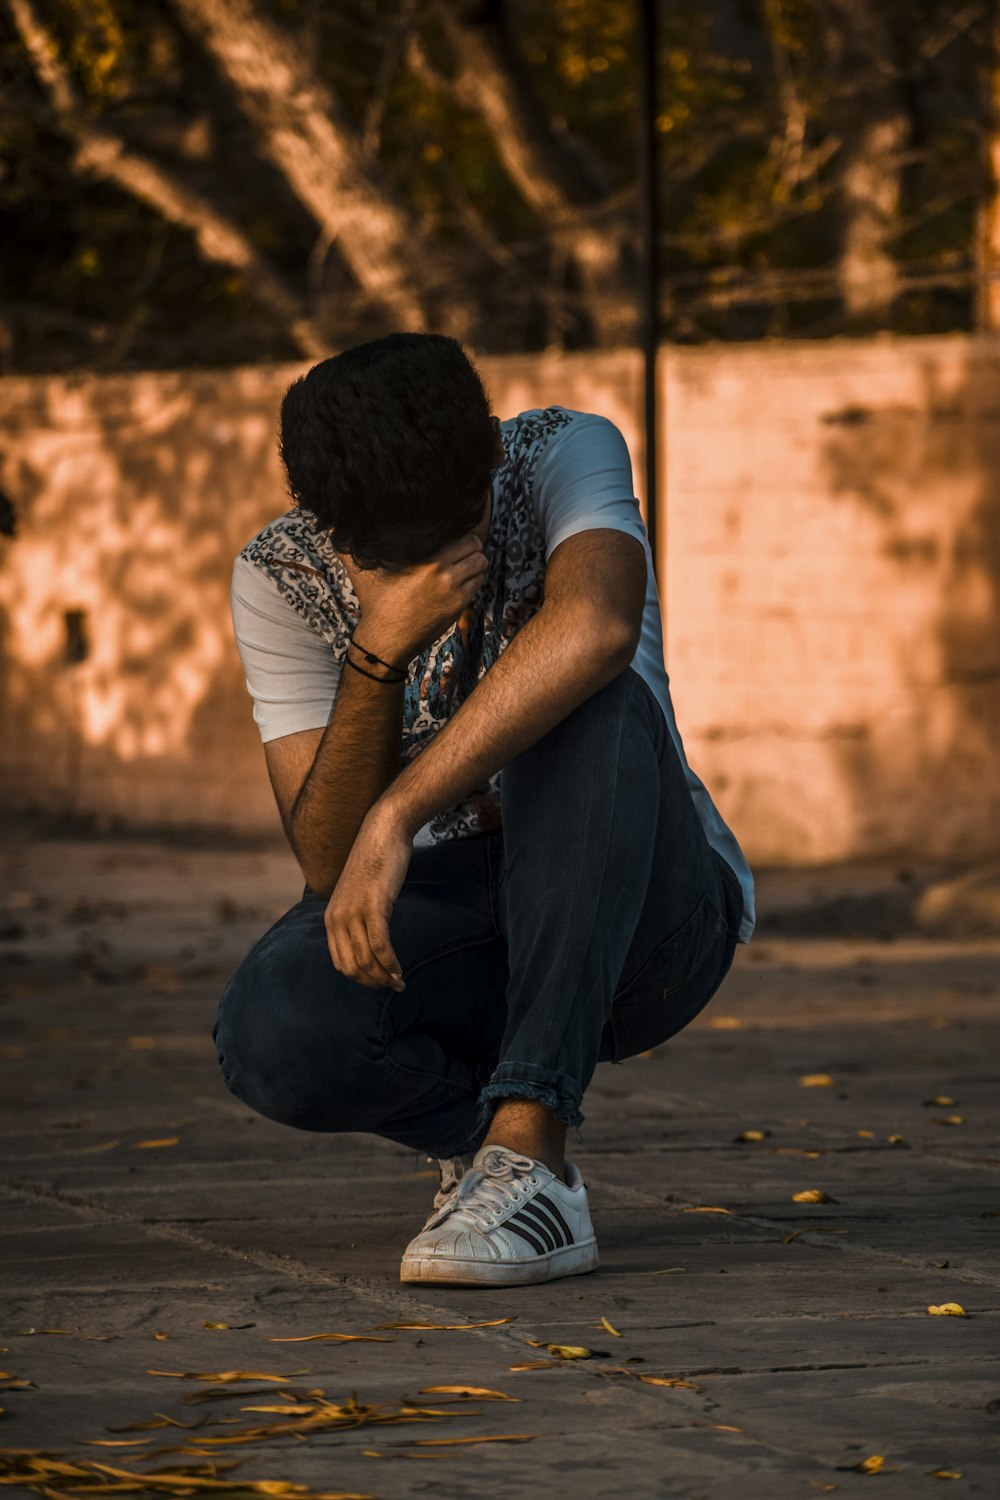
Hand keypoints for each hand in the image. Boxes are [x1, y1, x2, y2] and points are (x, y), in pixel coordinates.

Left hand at [325, 805, 412, 990]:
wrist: (383, 831)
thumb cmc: (376, 861)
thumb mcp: (359, 893)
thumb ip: (358, 916)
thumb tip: (369, 939)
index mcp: (331, 918)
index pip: (340, 963)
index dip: (361, 979)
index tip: (380, 982)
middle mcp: (337, 919)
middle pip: (353, 966)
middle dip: (373, 982)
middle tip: (393, 986)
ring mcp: (353, 913)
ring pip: (366, 960)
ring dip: (384, 977)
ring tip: (399, 982)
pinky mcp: (373, 907)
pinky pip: (379, 946)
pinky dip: (390, 964)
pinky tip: (399, 971)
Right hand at [342, 529, 489, 663]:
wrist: (386, 639)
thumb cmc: (375, 604)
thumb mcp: (362, 572)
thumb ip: (349, 547)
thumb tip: (330, 524)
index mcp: (427, 559)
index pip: (466, 537)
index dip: (464, 535)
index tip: (456, 537)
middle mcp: (444, 573)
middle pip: (478, 549)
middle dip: (473, 548)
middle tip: (463, 551)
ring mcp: (454, 592)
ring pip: (482, 567)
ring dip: (476, 565)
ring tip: (463, 566)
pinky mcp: (458, 607)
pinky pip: (477, 586)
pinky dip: (473, 582)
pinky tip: (460, 582)